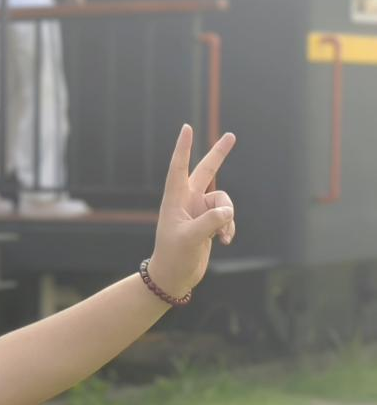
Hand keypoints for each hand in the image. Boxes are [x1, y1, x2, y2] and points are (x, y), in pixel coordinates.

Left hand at [148, 124, 235, 298]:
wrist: (174, 277)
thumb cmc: (174, 257)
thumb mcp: (191, 240)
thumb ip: (210, 223)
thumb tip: (228, 210)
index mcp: (175, 200)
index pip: (179, 168)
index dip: (184, 148)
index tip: (187, 128)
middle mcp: (187, 201)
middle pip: (206, 171)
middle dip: (219, 154)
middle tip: (231, 135)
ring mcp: (198, 211)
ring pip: (224, 201)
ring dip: (227, 217)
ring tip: (221, 236)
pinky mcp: (208, 222)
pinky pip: (227, 216)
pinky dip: (229, 227)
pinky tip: (224, 241)